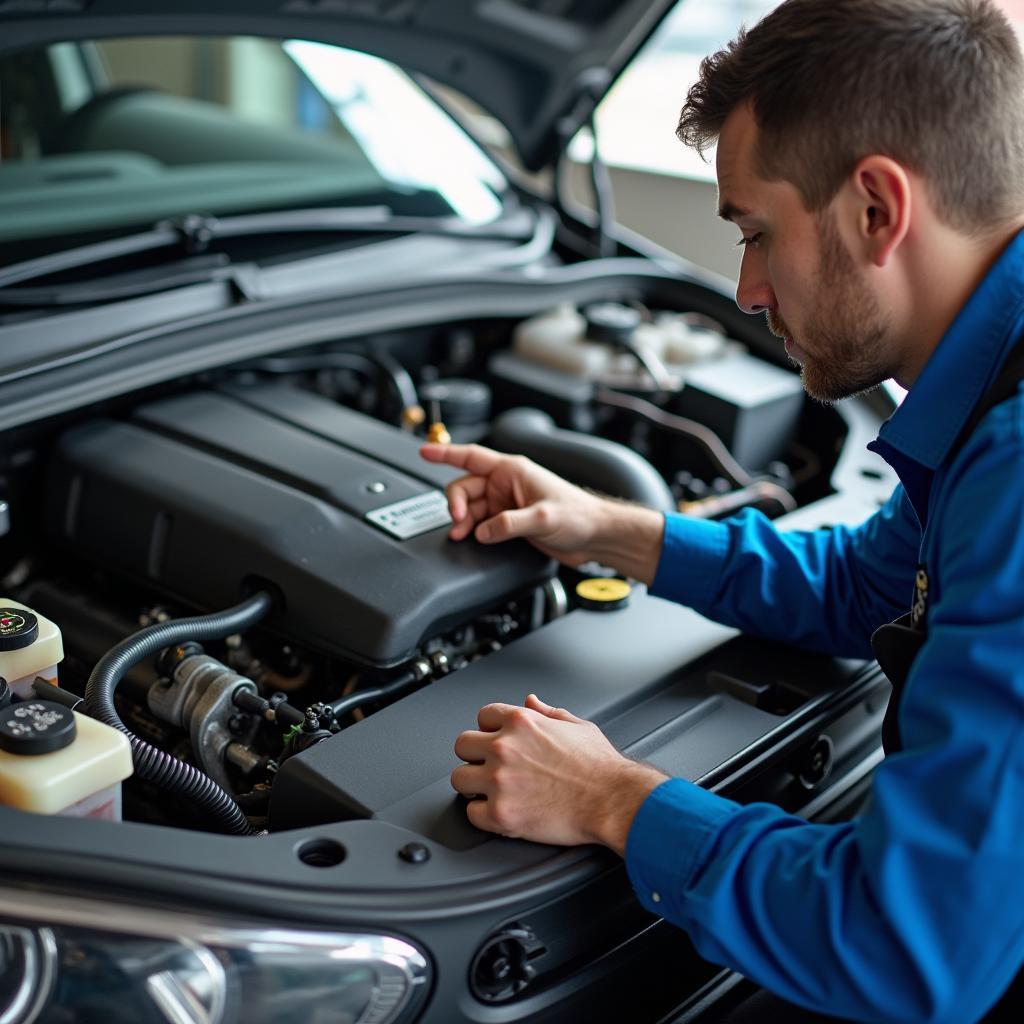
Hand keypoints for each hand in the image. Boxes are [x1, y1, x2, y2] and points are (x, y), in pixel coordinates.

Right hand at [420, 442, 606, 564]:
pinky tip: (473, 538)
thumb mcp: (542, 518)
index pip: (470, 457)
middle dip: (455, 504)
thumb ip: (508, 524)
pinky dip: (473, 530)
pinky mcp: (509, 521)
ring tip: (462, 534)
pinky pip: (481, 523)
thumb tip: (482, 531)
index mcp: (512, 470)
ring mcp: (506, 503)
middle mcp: (506, 484)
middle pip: (464, 487)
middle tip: (458, 523)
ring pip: (470, 508)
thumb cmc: (579, 516)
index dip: (445, 453)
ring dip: (462, 521)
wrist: (595, 536)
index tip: (424, 452)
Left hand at [451, 694, 666, 852]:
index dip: (490, 730)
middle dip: (475, 755)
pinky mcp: (501, 813)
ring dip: (473, 785)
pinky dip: (483, 816)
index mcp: (522, 722)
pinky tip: (498, 812)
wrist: (614, 801)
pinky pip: (471, 814)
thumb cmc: (601, 767)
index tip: (496, 741)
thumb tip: (531, 701)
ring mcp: (500, 781)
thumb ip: (548, 712)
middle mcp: (505, 747)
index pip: (483, 716)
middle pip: (462, 745)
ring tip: (490, 791)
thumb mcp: (577, 725)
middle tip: (489, 767)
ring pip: (459, 778)